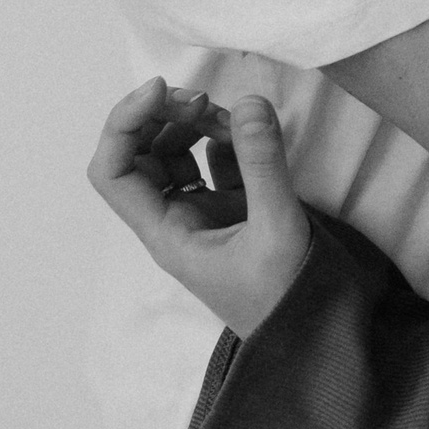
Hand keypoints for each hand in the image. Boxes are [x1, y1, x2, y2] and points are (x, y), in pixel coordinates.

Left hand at [88, 80, 311, 336]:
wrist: (316, 337)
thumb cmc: (286, 299)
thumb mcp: (277, 228)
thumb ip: (262, 163)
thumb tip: (249, 102)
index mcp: (166, 234)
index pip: (113, 173)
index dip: (123, 125)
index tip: (161, 90)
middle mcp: (174, 221)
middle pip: (139, 156)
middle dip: (162, 117)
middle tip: (202, 97)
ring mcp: (202, 214)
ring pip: (175, 154)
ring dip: (195, 124)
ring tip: (234, 114)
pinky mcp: (233, 210)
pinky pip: (214, 162)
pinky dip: (226, 138)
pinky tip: (249, 131)